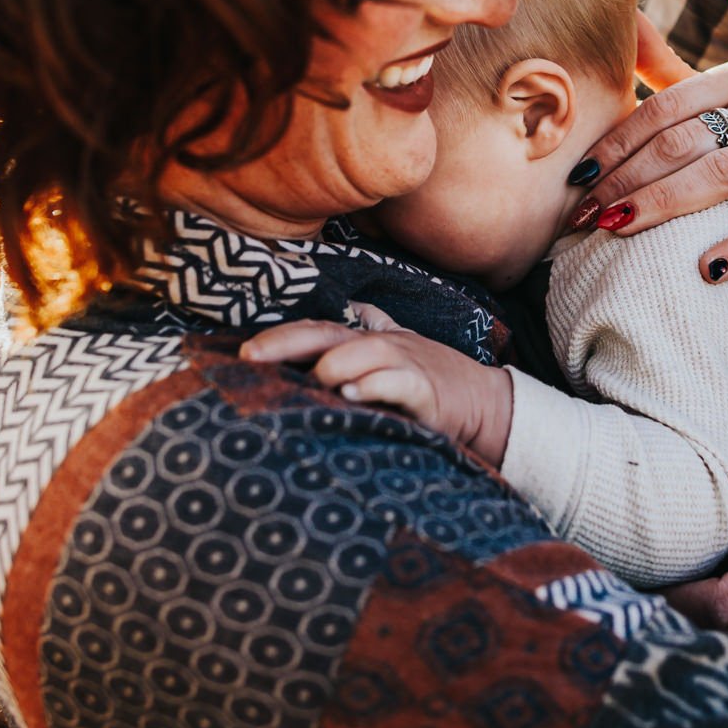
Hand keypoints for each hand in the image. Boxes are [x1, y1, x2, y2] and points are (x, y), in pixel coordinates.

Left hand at [239, 303, 513, 464]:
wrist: (484, 402)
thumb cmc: (429, 379)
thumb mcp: (392, 352)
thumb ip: (363, 334)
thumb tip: (332, 324)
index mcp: (365, 338)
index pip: (314, 329)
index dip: (279, 336)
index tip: (242, 351)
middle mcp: (379, 344)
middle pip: (325, 334)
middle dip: (285, 344)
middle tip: (249, 357)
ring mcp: (403, 363)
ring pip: (359, 353)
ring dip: (331, 367)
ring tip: (309, 383)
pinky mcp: (424, 389)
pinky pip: (395, 382)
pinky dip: (373, 386)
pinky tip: (350, 395)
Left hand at [572, 12, 727, 281]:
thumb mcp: (719, 97)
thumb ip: (668, 68)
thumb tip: (625, 21)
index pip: (664, 109)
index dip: (616, 144)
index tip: (578, 179)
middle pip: (682, 142)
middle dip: (626, 179)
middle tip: (586, 213)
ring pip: (717, 174)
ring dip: (661, 204)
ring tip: (618, 227)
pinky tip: (706, 270)